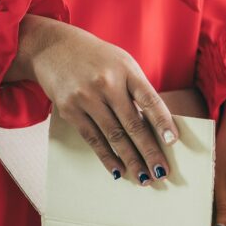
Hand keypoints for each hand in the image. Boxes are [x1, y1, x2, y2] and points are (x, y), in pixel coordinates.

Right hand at [8, 14, 177, 184]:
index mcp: (126, 70)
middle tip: (162, 171)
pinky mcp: (69, 110)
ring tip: (145, 177)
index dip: (162, 121)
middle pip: (132, 123)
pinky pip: (93, 139)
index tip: (173, 142)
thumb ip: (139, 91)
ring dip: (131, 160)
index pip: (149, 99)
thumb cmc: (98, 59)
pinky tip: (119, 171)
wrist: (53, 48)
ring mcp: (86, 97)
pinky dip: (107, 157)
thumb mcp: (123, 64)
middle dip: (149, 151)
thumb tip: (158, 127)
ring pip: (113, 135)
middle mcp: (106, 84)